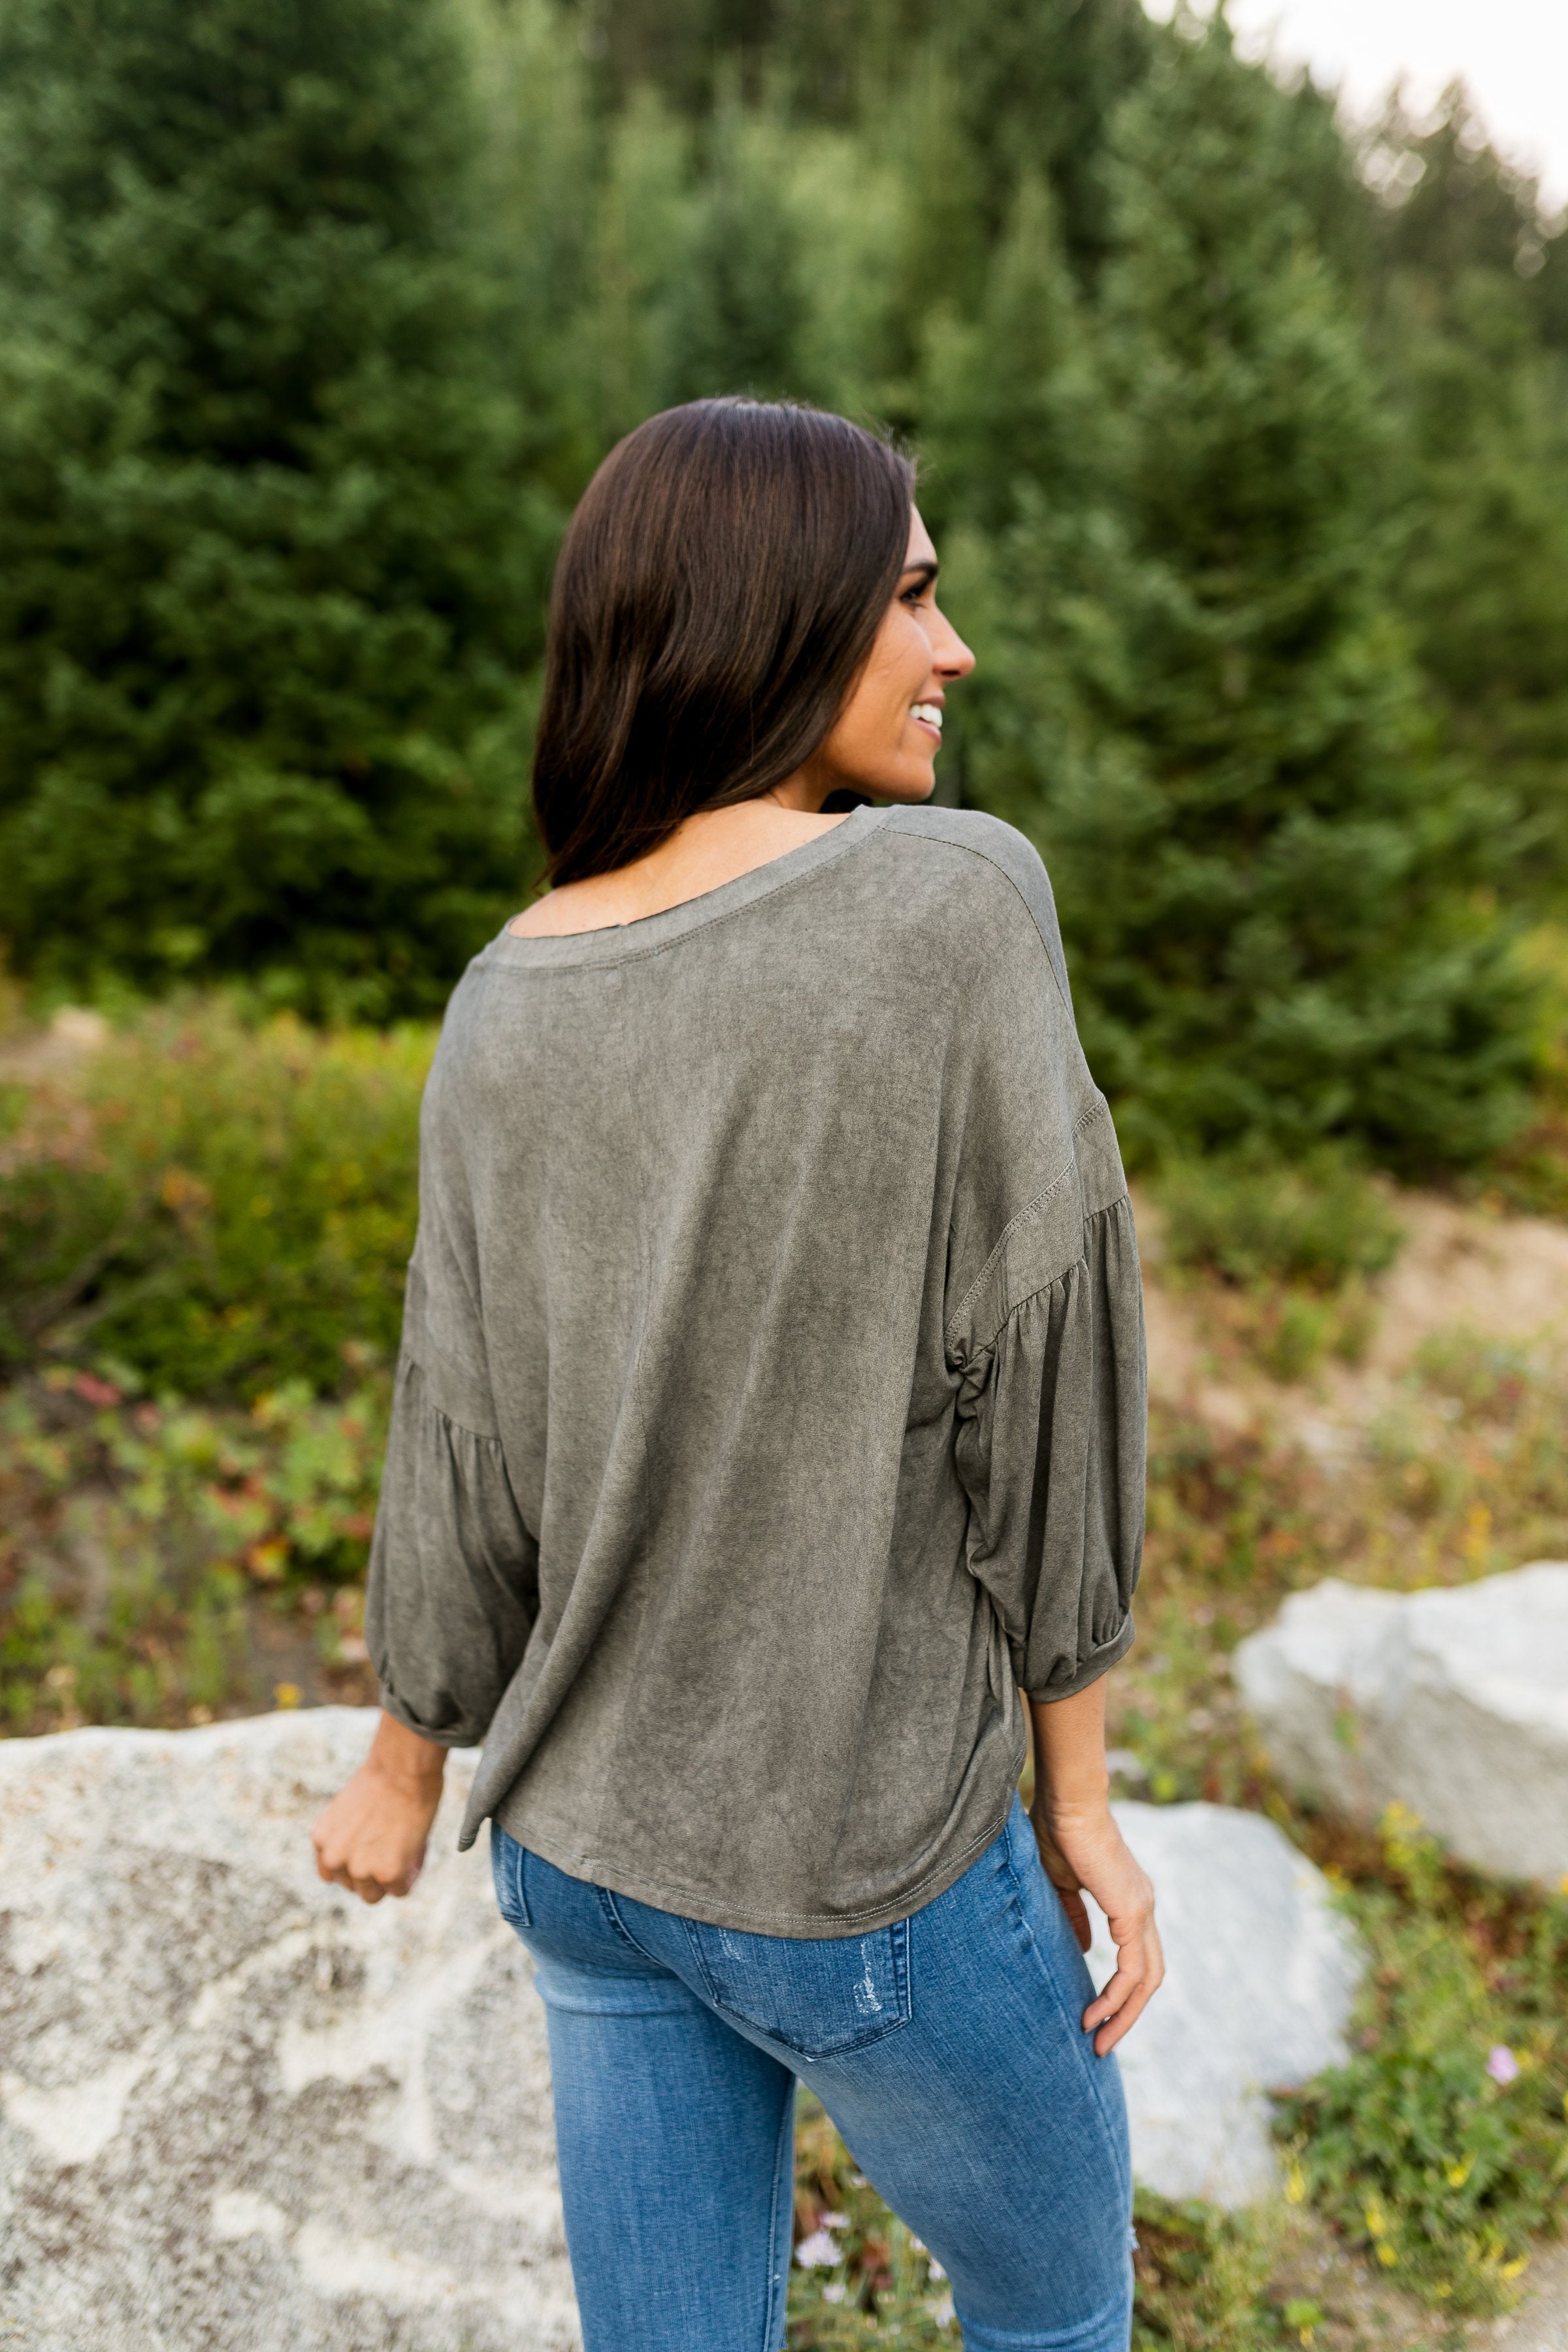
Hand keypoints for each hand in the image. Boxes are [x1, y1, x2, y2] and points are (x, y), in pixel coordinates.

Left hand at [311, 1710, 446, 1903]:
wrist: (403, 1767)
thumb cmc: (385, 1777)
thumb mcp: (349, 1808)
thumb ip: (348, 1835)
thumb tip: (365, 1852)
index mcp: (321, 1840)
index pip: (332, 1872)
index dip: (355, 1864)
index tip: (372, 1854)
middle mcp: (334, 1858)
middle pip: (353, 1886)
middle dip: (373, 1874)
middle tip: (393, 1852)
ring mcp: (360, 1869)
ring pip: (374, 1895)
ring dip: (389, 1879)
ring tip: (406, 1852)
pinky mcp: (388, 1874)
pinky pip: (400, 1890)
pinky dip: (410, 1876)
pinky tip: (416, 1853)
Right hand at [1031, 1795, 1162, 2055]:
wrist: (1067, 1802)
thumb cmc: (1057, 1830)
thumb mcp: (1061, 1883)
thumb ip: (1074, 1916)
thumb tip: (1085, 1948)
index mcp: (1130, 1900)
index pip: (1136, 1959)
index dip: (1120, 1992)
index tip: (1094, 2018)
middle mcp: (1143, 1908)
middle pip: (1149, 1977)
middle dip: (1127, 2015)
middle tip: (1101, 2044)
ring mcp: (1142, 1910)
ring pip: (1146, 1979)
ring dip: (1125, 2015)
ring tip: (1098, 2040)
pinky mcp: (1133, 1911)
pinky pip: (1132, 1969)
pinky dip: (1117, 1996)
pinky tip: (1096, 2013)